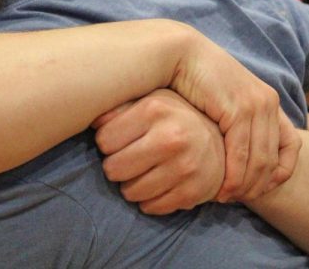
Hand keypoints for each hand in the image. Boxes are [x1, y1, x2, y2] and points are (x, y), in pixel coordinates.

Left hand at [93, 89, 224, 213]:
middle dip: (116, 166)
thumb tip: (87, 114)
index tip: (118, 140)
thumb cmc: (174, 118)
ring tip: (142, 172)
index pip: (104, 139)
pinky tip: (157, 184)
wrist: (222, 142)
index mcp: (156, 109)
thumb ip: (119, 106)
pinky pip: (150, 207)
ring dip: (130, 185)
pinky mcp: (191, 192)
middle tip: (128, 159)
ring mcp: (184, 167)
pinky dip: (148, 200)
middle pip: (113, 169)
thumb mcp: (150, 101)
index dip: (107, 142)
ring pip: (129, 192)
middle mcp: (171, 137)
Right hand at [168, 28, 296, 201]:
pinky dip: (232, 176)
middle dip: (257, 186)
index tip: (260, 187)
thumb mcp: (223, 102)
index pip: (292, 145)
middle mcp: (268, 102)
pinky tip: (218, 188)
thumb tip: (240, 156)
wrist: (178, 54)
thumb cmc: (193, 80)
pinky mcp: (238, 109)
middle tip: (235, 200)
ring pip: (259, 161)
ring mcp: (256, 105)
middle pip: (273, 159)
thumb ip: (236, 124)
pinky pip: (241, 154)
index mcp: (269, 100)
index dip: (282, 171)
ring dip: (243, 186)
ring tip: (225, 197)